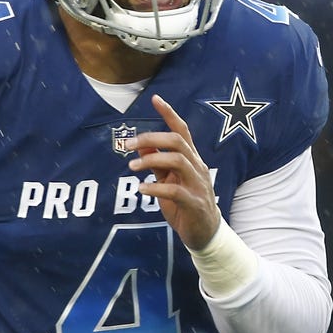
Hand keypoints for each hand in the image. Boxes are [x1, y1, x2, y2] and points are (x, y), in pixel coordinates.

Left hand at [127, 95, 220, 250]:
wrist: (204, 233)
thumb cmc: (184, 204)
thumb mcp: (168, 180)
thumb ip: (157, 162)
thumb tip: (142, 142)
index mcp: (191, 159)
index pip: (181, 130)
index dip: (169, 113)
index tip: (154, 99)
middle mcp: (197, 167)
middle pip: (177, 141)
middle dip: (151, 138)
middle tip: (128, 145)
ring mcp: (198, 184)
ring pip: (178, 160)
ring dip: (152, 159)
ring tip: (132, 166)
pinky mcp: (194, 203)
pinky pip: (175, 190)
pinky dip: (155, 188)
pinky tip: (141, 189)